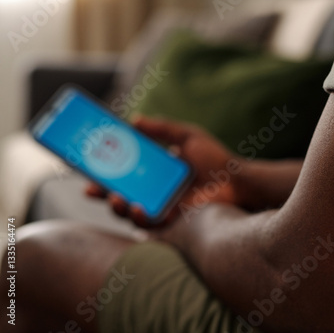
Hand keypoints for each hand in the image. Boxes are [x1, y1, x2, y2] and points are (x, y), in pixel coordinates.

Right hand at [85, 116, 242, 227]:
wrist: (237, 180)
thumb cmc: (215, 158)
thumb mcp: (186, 135)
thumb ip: (161, 127)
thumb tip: (132, 119)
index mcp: (154, 171)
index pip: (122, 172)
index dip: (103, 173)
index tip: (86, 169)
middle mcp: (154, 190)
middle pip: (120, 194)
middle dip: (103, 194)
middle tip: (92, 189)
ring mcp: (163, 206)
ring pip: (130, 213)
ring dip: (118, 207)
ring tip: (117, 198)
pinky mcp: (174, 220)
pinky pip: (151, 224)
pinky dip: (141, 217)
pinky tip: (139, 208)